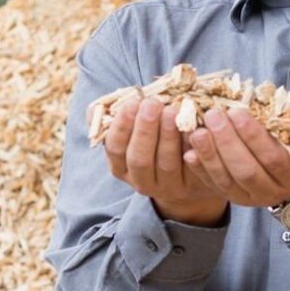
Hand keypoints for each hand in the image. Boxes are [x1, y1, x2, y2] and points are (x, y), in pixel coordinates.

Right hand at [103, 98, 228, 225]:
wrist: (184, 172)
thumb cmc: (150, 140)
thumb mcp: (129, 132)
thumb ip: (111, 118)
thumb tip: (95, 109)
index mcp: (121, 167)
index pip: (116, 150)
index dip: (122, 127)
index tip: (132, 103)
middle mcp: (141, 182)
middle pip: (139, 159)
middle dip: (145, 130)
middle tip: (152, 104)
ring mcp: (167, 187)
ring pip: (166, 164)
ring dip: (168, 136)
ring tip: (173, 110)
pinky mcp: (192, 185)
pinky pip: (192, 167)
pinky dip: (192, 147)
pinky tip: (195, 127)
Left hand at [182, 103, 289, 209]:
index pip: (273, 158)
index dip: (254, 136)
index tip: (238, 112)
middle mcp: (273, 192)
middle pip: (246, 171)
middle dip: (228, 143)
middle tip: (213, 115)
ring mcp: (250, 198)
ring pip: (227, 181)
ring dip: (210, 155)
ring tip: (198, 130)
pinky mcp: (233, 196)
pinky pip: (214, 186)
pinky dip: (200, 170)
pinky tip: (189, 151)